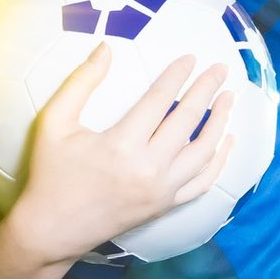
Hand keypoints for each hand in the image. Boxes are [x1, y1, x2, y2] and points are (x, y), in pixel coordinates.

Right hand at [6, 47, 239, 264]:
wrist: (53, 230)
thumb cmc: (51, 174)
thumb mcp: (54, 123)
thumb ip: (80, 83)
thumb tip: (106, 48)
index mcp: (121, 145)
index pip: (159, 100)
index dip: (177, 76)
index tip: (191, 58)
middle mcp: (148, 168)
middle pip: (188, 121)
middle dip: (207, 91)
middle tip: (220, 69)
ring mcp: (161, 190)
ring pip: (204, 152)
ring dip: (220, 122)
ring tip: (229, 98)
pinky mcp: (166, 205)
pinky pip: (203, 182)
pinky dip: (219, 161)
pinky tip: (226, 141)